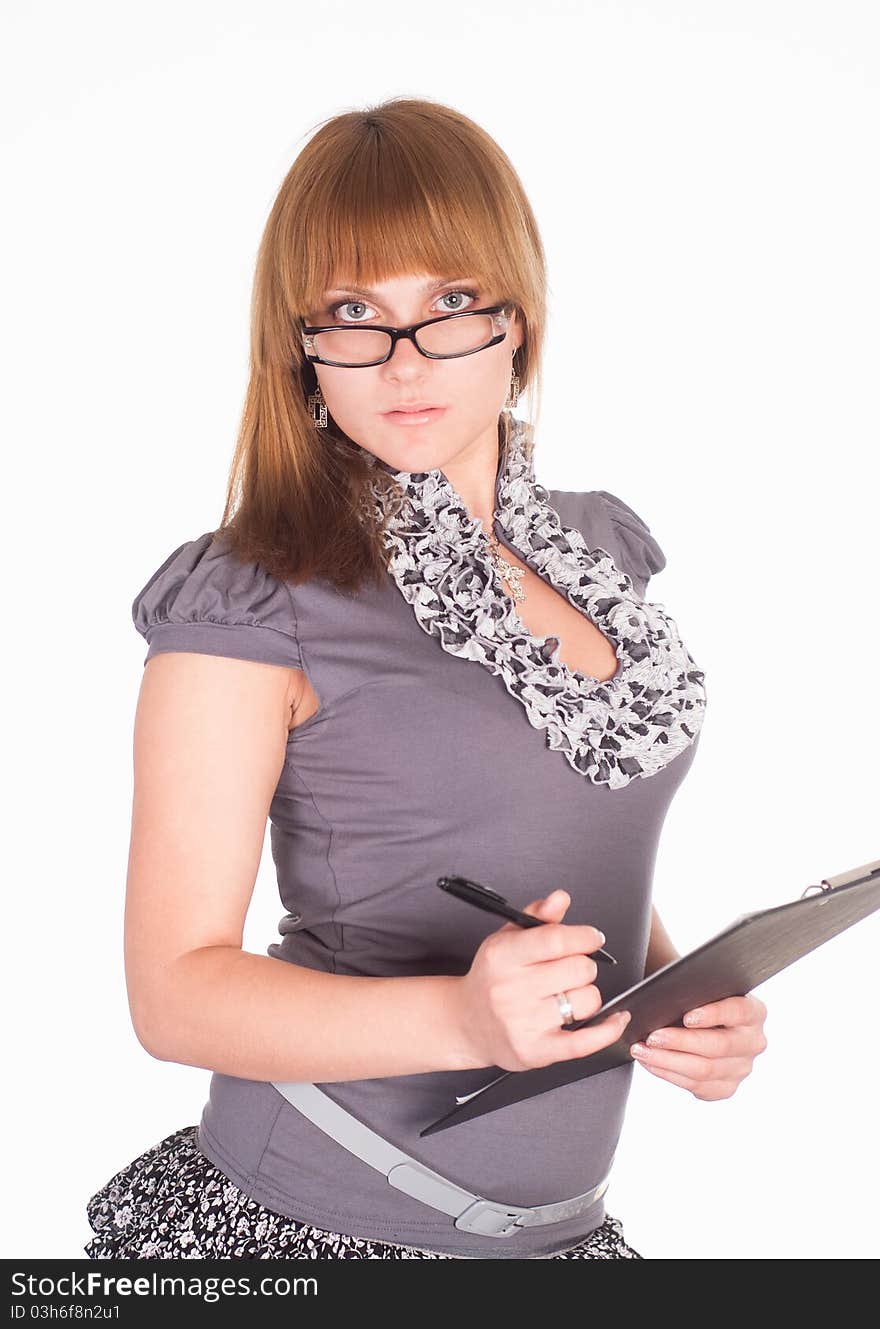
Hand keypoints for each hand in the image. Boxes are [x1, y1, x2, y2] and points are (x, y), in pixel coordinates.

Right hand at [455, 888, 631, 1072]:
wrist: (466, 1023)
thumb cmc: (491, 978)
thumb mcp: (506, 939)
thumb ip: (537, 916)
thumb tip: (560, 898)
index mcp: (503, 956)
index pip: (556, 940)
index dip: (584, 936)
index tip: (592, 937)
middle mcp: (511, 989)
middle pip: (578, 969)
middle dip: (584, 965)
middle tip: (571, 969)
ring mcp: (523, 1023)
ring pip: (587, 1001)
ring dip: (587, 994)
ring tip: (568, 994)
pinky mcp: (536, 1051)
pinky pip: (585, 1042)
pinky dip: (608, 1030)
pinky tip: (616, 1019)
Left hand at [629, 994, 768, 1098]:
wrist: (702, 1022)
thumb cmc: (698, 1001)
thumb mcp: (701, 991)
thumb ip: (693, 992)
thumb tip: (665, 999)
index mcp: (754, 1012)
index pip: (738, 1011)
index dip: (713, 1014)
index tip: (687, 1017)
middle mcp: (753, 1042)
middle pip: (718, 1045)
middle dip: (681, 1041)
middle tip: (652, 1036)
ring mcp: (742, 1068)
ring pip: (705, 1070)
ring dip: (667, 1061)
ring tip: (643, 1050)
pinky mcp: (726, 1088)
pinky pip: (697, 1087)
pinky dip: (669, 1074)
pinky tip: (651, 1063)